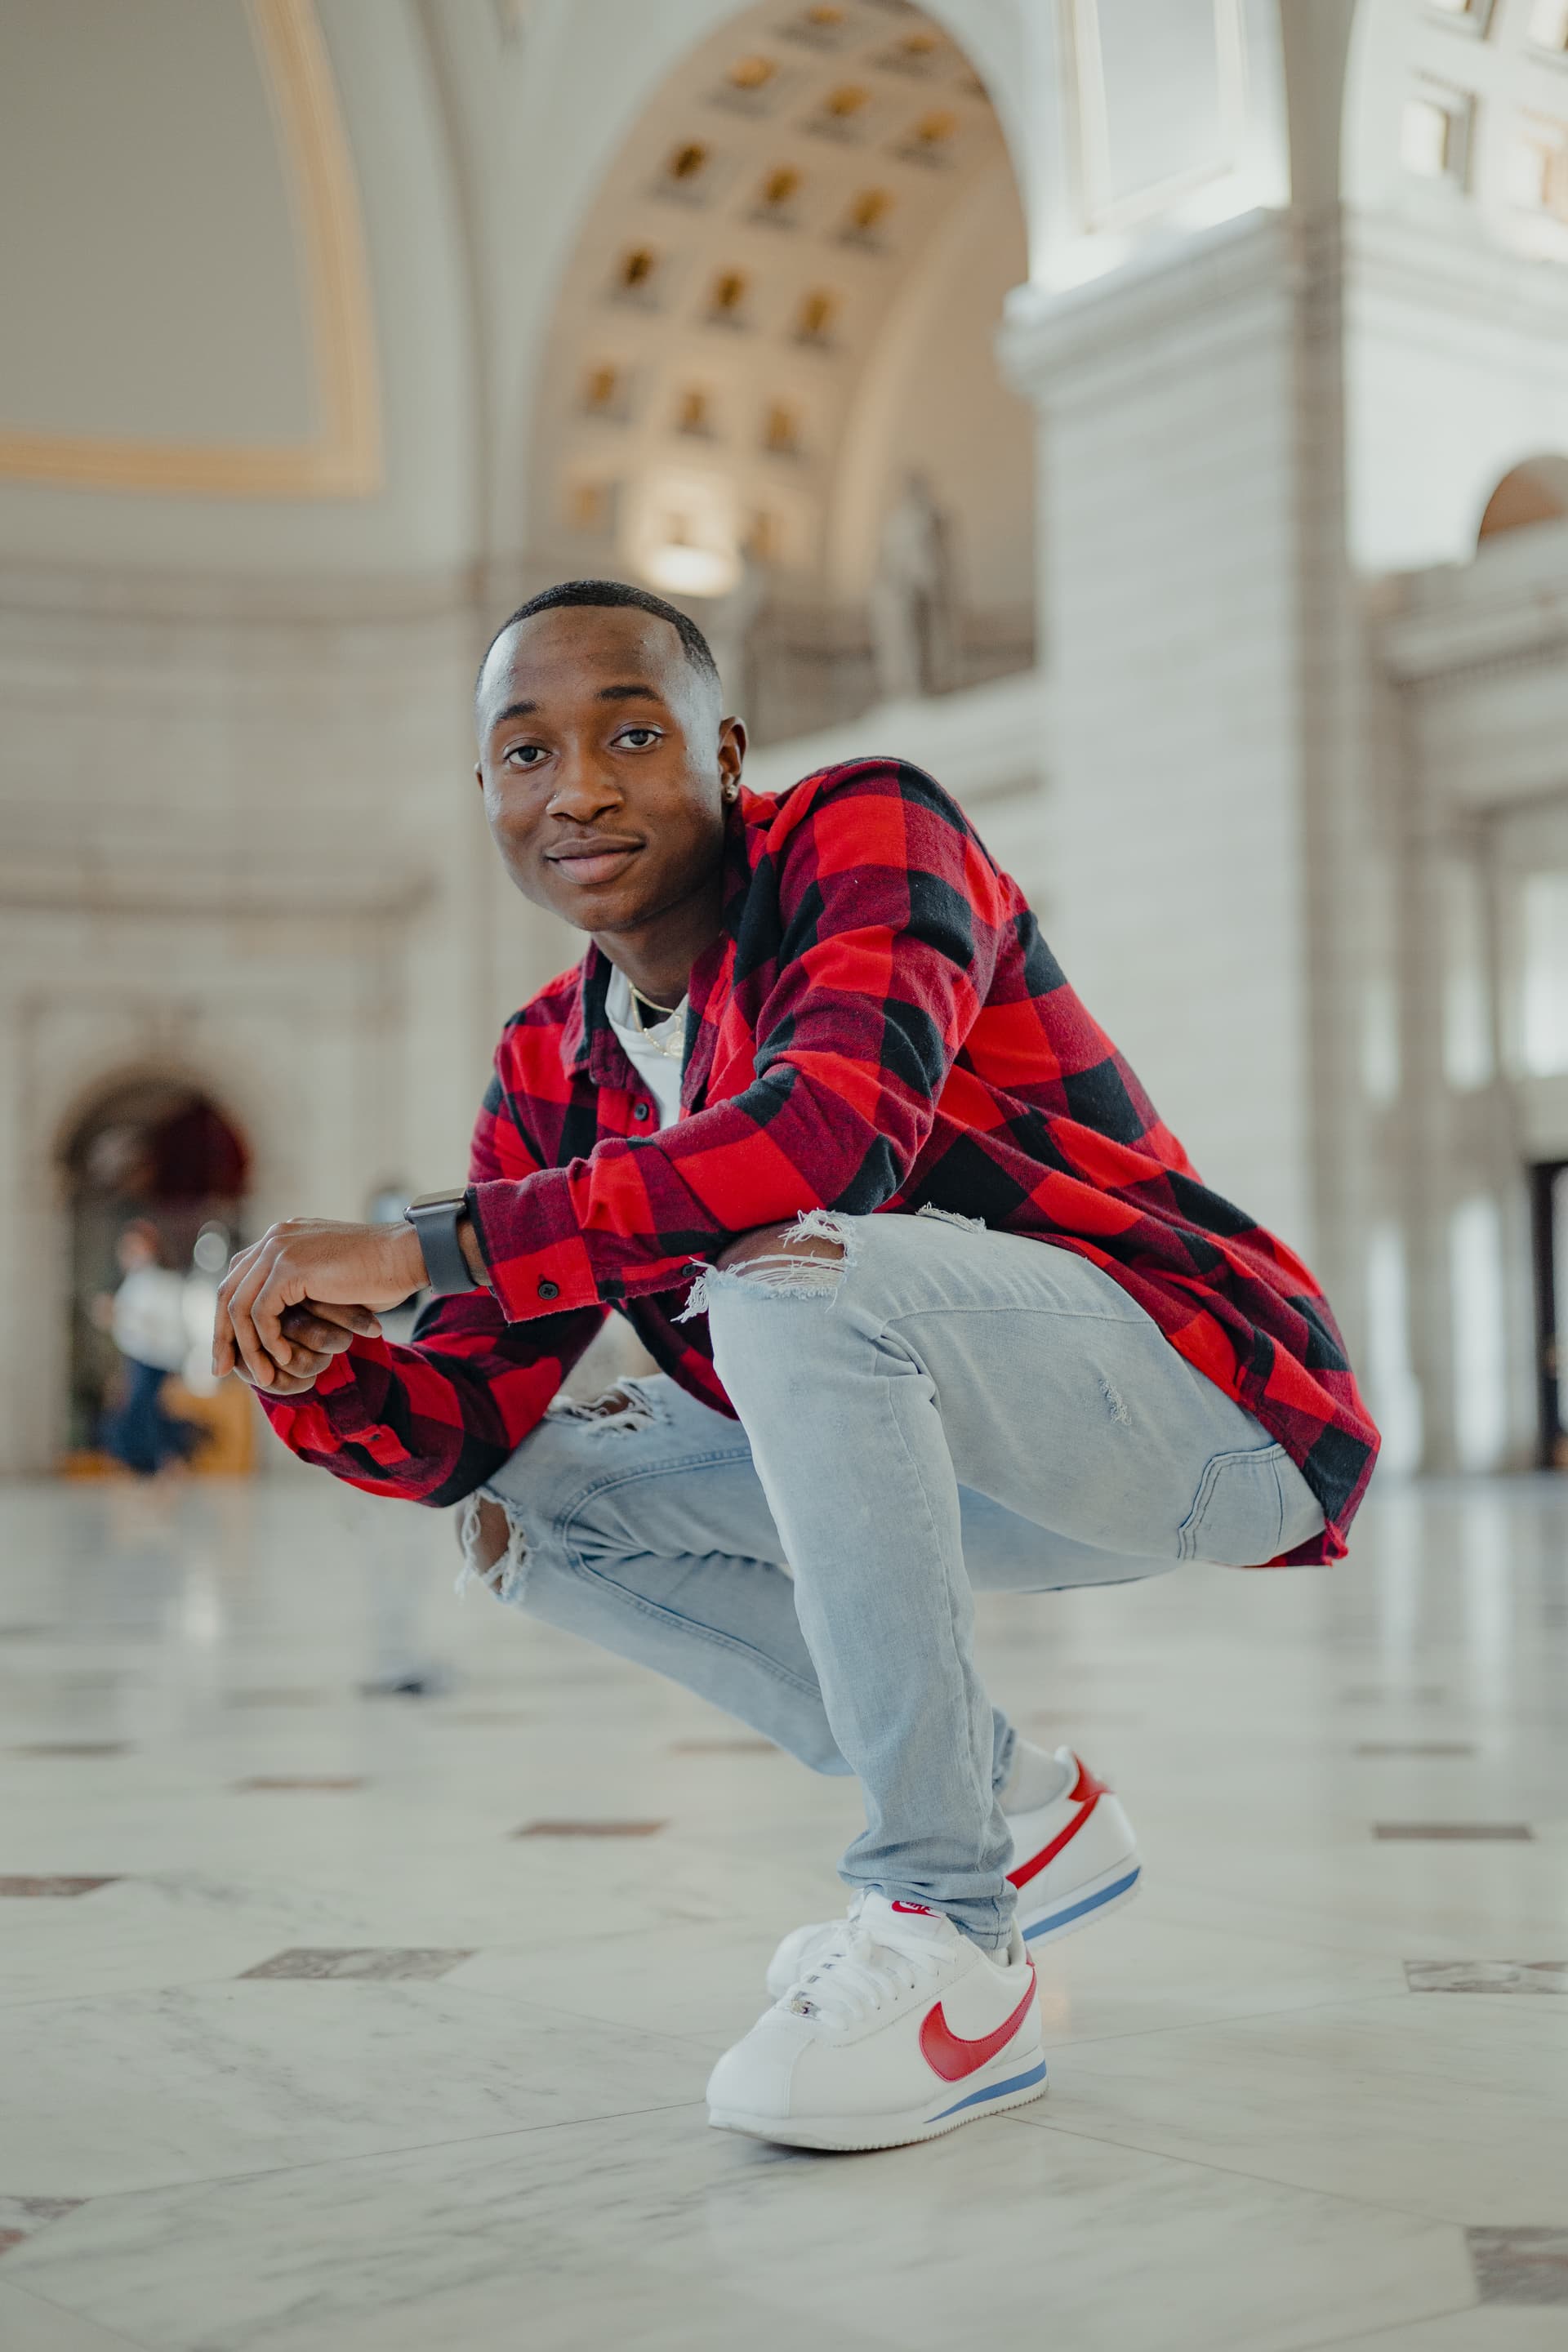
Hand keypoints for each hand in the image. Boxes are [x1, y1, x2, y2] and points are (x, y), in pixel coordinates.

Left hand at [213, 1219, 425, 1389]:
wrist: (406, 1256)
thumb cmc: (379, 1274)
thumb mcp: (328, 1281)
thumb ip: (301, 1291)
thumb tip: (282, 1324)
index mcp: (281, 1238)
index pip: (236, 1279)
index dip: (226, 1317)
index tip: (229, 1352)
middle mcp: (274, 1239)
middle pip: (226, 1292)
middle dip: (221, 1335)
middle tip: (221, 1370)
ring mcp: (279, 1249)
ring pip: (239, 1306)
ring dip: (248, 1346)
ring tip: (262, 1376)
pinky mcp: (290, 1268)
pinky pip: (262, 1313)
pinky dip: (269, 1341)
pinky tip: (284, 1359)